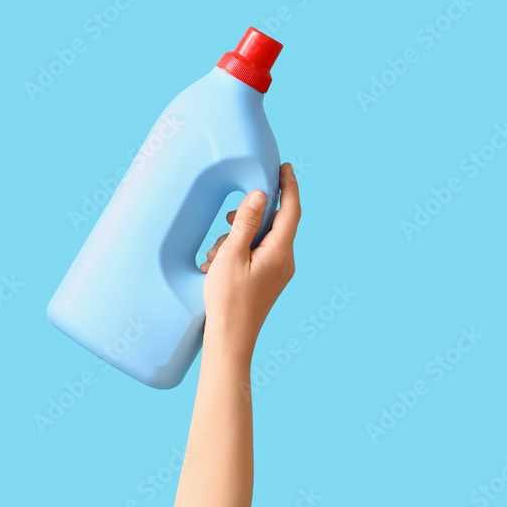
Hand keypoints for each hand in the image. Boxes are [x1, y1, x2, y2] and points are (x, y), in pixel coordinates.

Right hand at [200, 163, 300, 363]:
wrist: (231, 340)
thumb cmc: (228, 300)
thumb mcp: (231, 255)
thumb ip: (246, 223)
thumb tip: (260, 195)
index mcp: (280, 252)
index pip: (291, 210)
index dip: (288, 186)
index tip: (284, 167)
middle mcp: (285, 261)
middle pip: (273, 224)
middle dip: (249, 217)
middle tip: (230, 218)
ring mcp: (278, 272)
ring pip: (261, 240)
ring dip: (237, 238)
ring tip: (215, 254)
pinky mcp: (268, 281)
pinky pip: (256, 255)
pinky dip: (237, 252)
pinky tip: (217, 264)